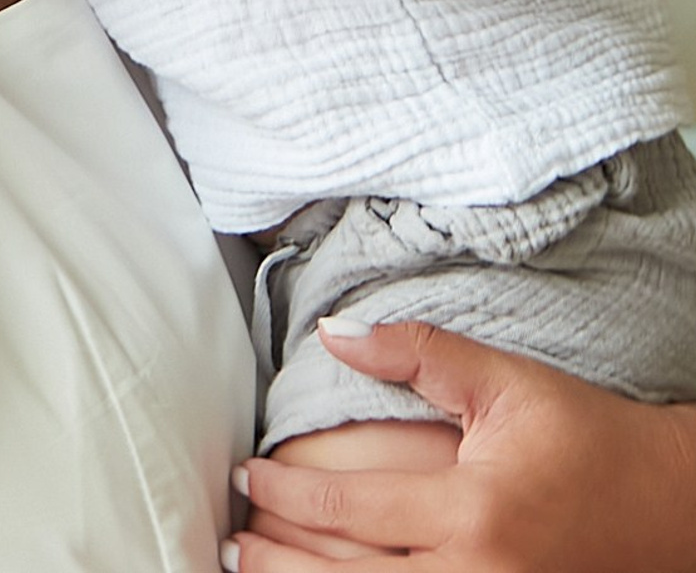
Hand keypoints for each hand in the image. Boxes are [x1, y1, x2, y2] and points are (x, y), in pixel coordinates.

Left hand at [228, 320, 695, 569]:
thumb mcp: (507, 382)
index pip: (351, 509)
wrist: (670, 509)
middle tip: (233, 540)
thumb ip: (418, 354)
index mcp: (475, 509)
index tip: (245, 476)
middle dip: (279, 562)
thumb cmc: (587, 438)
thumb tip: (332, 334)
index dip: (285, 494)